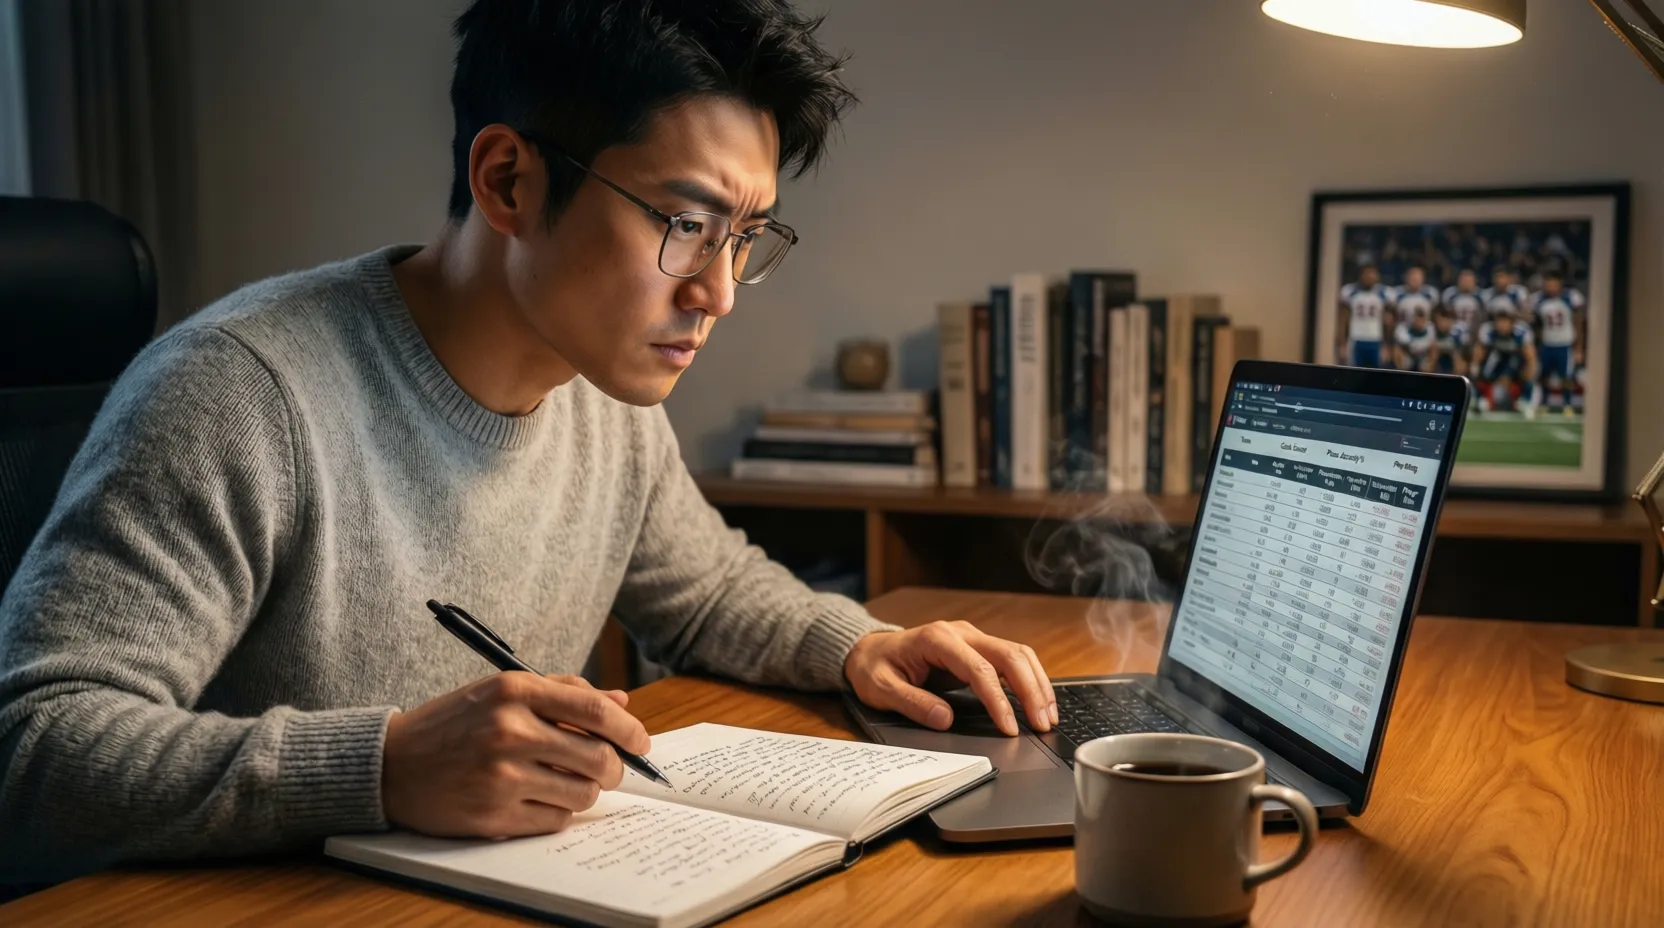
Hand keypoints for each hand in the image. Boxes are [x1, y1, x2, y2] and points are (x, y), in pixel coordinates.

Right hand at [382, 672, 649, 837]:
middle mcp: (509, 731)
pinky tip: (536, 798)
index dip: (630, 730)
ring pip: (583, 793)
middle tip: (610, 769)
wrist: (390, 765)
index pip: (596, 711)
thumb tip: (621, 703)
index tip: (641, 742)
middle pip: (598, 757)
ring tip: (565, 781)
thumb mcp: (502, 691)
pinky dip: (557, 812)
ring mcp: (501, 776)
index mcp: (515, 691)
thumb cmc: (453, 724)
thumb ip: (563, 691)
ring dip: (585, 791)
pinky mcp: (493, 815)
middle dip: (615, 767)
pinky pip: (556, 820)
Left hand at [843, 622, 1056, 736]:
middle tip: (1042, 724)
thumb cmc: (875, 668)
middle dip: (1031, 691)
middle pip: (1009, 655)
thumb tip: (946, 719)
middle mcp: (961, 633)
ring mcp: (971, 638)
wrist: (869, 649)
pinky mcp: (977, 648)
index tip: (1010, 727)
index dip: (999, 700)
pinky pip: (1011, 659)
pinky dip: (1029, 679)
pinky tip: (1038, 701)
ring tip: (1048, 716)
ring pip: (1017, 654)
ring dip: (1037, 684)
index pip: (979, 670)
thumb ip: (913, 703)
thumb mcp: (881, 688)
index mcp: (937, 639)